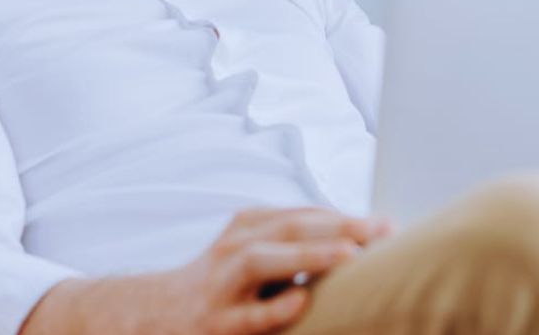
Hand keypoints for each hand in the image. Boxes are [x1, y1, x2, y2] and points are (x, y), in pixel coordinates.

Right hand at [21, 206, 395, 334]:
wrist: (151, 318)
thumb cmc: (219, 287)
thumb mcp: (250, 253)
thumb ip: (293, 245)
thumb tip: (364, 243)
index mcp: (247, 229)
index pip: (302, 214)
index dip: (345, 217)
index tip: (387, 224)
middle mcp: (232, 250)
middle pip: (286, 227)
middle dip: (336, 226)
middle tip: (381, 232)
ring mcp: (220, 288)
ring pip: (261, 261)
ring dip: (306, 255)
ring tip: (349, 256)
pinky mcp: (213, 325)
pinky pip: (245, 317)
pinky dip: (273, 308)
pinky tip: (301, 303)